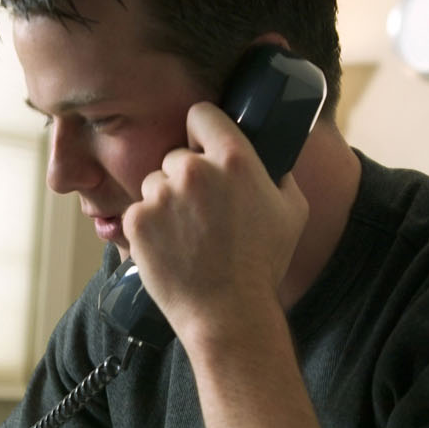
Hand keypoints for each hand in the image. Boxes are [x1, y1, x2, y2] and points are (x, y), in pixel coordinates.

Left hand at [126, 102, 307, 341]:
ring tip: (187, 237)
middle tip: (201, 212)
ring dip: (165, 203)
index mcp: (234, 159)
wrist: (228, 313)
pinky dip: (148, 228)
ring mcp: (161, 195)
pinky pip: (138, 212)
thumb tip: (270, 156)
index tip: (202, 145)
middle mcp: (193, 170)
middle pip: (176, 156)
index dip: (201, 130)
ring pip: (154, 184)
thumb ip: (279, 173)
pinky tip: (170, 249)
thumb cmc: (263, 265)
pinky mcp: (136, 221)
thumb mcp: (292, 211)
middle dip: (185, 178)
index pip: (201, 114)